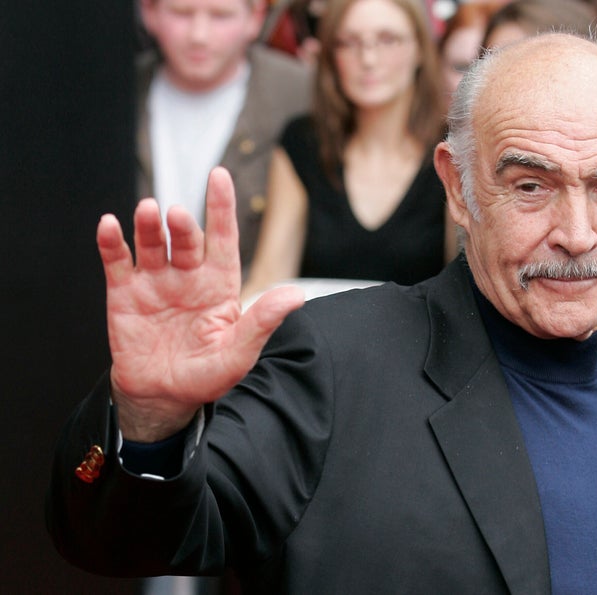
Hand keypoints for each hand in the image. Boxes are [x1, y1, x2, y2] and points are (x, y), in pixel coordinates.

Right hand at [97, 168, 304, 440]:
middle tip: (175, 214)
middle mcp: (188, 276)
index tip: (219, 175)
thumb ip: (263, 322)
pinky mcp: (125, 293)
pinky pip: (118, 262)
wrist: (164, 397)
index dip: (221, 208)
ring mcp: (156, 282)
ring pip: (152, 244)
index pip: (223, 238)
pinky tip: (110, 225)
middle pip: (186, 240)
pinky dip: (112, 243)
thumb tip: (297, 295)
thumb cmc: (207, 374)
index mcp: (220, 284)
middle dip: (181, 225)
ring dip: (149, 226)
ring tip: (148, 211)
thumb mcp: (240, 352)